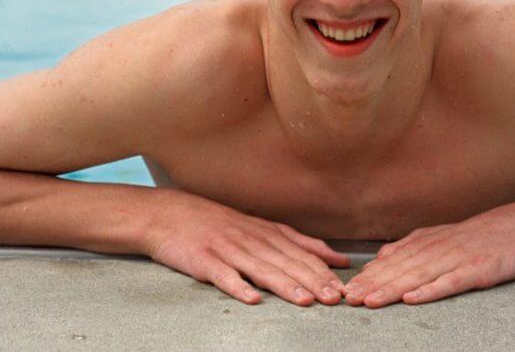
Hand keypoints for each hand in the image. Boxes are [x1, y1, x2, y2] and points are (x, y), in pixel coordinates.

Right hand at [143, 191, 350, 305]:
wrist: (171, 214)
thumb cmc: (219, 224)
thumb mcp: (262, 228)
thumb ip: (299, 243)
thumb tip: (336, 258)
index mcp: (268, 233)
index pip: (302, 253)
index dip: (324, 271)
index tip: (344, 288)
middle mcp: (252, 240)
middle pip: (287, 262)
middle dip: (313, 281)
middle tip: (334, 298)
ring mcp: (228, 249)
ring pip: (261, 269)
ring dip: (285, 285)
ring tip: (304, 300)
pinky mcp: (204, 260)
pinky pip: (223, 275)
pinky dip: (238, 287)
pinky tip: (252, 298)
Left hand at [344, 203, 514, 307]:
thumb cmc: (487, 235)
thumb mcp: (446, 235)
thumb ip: (414, 246)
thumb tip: (382, 257)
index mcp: (430, 240)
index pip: (393, 260)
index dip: (368, 275)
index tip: (346, 289)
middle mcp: (440, 247)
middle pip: (400, 268)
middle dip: (372, 284)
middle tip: (348, 298)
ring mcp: (460, 258)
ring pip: (419, 275)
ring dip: (392, 289)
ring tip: (370, 301)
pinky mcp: (480, 270)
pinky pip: (452, 282)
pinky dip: (431, 290)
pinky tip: (413, 299)